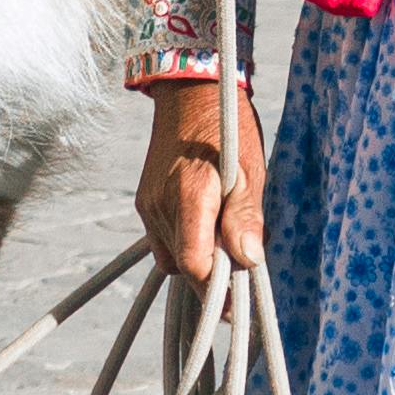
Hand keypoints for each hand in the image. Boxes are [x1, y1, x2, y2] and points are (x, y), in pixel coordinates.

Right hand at [139, 76, 266, 280]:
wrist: (189, 92)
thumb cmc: (227, 128)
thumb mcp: (250, 169)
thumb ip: (245, 217)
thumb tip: (249, 260)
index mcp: (189, 196)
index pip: (194, 264)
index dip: (217, 288)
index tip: (239, 301)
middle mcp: (160, 205)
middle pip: (183, 267)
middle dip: (211, 280)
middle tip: (241, 281)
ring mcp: (148, 206)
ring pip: (171, 258)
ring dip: (198, 263)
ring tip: (226, 249)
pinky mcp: (145, 203)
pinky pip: (163, 241)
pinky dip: (185, 246)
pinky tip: (206, 232)